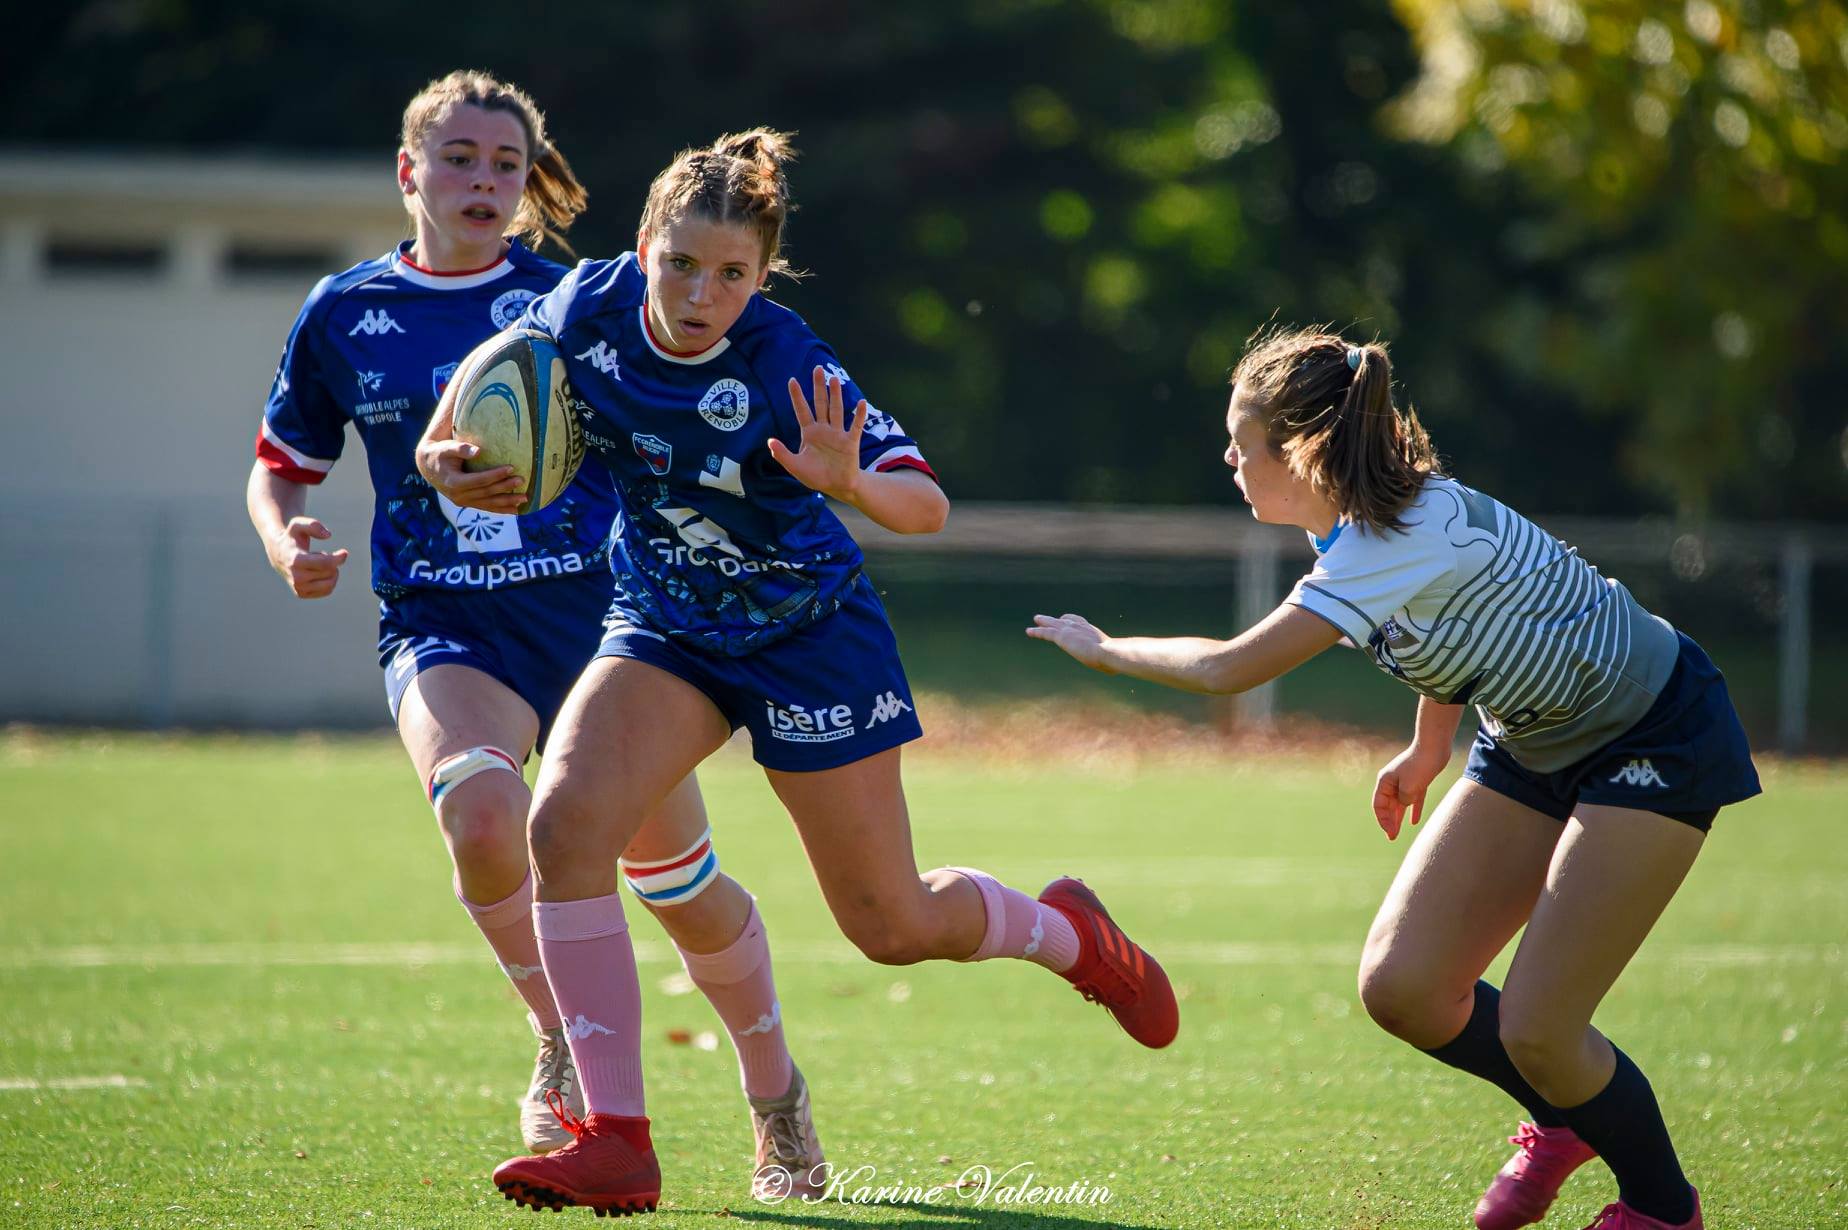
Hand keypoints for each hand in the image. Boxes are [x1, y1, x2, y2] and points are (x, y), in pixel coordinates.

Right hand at [268, 517, 348, 598]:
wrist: (278, 553)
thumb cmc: (291, 537)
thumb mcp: (298, 524)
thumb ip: (313, 525)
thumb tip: (328, 535)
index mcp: (295, 561)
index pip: (326, 564)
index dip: (339, 558)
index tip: (344, 552)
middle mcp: (296, 578)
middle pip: (330, 573)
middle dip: (332, 563)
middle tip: (321, 554)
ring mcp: (298, 588)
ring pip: (330, 584)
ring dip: (331, 572)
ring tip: (320, 564)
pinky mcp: (301, 594)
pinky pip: (326, 590)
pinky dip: (327, 580)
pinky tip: (318, 572)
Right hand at [415, 438, 525, 513]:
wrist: (428, 467)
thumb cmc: (440, 453)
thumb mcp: (446, 448)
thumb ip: (460, 449)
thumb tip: (478, 451)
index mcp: (454, 482)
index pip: (479, 480)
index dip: (495, 475)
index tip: (511, 467)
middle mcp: (458, 496)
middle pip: (486, 493)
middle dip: (505, 487)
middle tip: (522, 480)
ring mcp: (463, 502)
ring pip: (489, 504)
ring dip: (507, 502)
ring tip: (525, 498)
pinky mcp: (467, 503)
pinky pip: (486, 508)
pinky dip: (501, 509)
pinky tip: (516, 510)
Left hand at [768, 366, 866, 500]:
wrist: (837, 487)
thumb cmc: (816, 476)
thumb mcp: (795, 466)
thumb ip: (782, 454)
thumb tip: (769, 441)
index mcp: (809, 433)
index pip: (802, 410)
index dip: (797, 396)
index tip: (792, 380)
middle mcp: (824, 430)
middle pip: (820, 404)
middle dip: (818, 387)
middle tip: (817, 368)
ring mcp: (838, 434)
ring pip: (836, 410)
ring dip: (835, 395)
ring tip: (834, 379)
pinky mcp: (850, 442)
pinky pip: (855, 426)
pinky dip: (858, 415)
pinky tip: (860, 402)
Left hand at [1025, 613, 1115, 672]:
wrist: (1109, 653)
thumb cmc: (1115, 659)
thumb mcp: (1113, 659)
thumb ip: (1112, 660)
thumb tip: (1119, 667)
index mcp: (1093, 631)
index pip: (1080, 621)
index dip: (1072, 619)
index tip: (1066, 618)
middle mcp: (1081, 627)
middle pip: (1065, 619)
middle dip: (1056, 618)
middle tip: (1049, 617)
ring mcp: (1071, 631)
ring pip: (1053, 624)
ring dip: (1044, 622)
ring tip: (1036, 619)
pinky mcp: (1062, 637)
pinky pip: (1046, 633)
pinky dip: (1037, 632)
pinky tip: (1029, 631)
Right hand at [1371, 743, 1449, 839]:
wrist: (1435, 747)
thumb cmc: (1420, 765)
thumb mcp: (1410, 788)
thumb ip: (1404, 800)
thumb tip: (1404, 805)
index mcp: (1385, 781)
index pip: (1379, 805)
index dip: (1383, 820)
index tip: (1391, 832)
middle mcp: (1392, 782)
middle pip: (1388, 805)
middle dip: (1389, 822)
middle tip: (1392, 837)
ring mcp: (1404, 781)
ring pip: (1399, 804)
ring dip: (1398, 818)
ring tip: (1397, 832)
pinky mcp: (1417, 781)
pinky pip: (1413, 799)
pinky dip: (1413, 810)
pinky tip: (1414, 821)